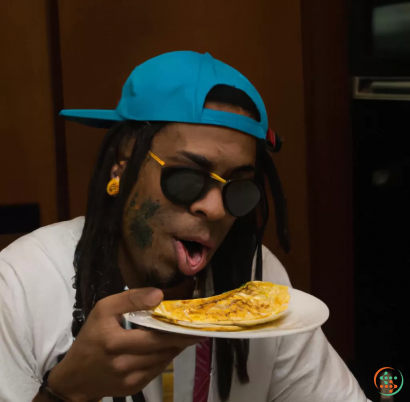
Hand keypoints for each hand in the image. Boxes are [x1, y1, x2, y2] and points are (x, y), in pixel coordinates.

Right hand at [47, 288, 202, 400]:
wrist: (76, 377)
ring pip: (163, 360)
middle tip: (196, 327)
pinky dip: (165, 357)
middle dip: (182, 338)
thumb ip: (130, 299)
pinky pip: (157, 370)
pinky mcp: (134, 388)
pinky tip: (168, 347)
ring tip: (185, 334)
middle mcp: (123, 362)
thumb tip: (159, 294)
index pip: (154, 335)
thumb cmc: (91, 337)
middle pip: (163, 349)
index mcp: (114, 341)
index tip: (192, 319)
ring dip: (175, 347)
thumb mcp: (103, 309)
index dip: (175, 328)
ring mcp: (130, 378)